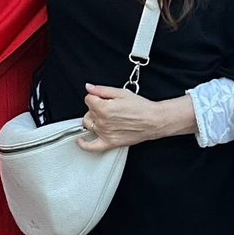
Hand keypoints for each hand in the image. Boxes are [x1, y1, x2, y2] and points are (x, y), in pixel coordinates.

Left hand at [77, 84, 196, 152]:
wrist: (154, 120)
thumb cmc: (141, 106)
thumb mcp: (121, 93)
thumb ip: (102, 90)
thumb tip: (89, 87)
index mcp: (103, 108)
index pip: (88, 99)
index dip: (96, 97)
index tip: (103, 98)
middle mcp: (102, 122)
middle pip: (88, 111)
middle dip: (95, 107)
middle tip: (110, 107)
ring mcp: (105, 133)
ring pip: (88, 124)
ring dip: (93, 119)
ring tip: (106, 117)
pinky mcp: (109, 143)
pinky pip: (92, 147)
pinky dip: (84, 145)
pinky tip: (80, 141)